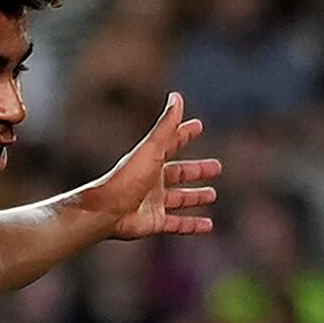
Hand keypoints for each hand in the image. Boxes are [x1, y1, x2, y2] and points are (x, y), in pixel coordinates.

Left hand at [79, 95, 220, 245]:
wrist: (107, 210)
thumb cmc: (128, 177)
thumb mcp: (152, 149)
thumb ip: (166, 125)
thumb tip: (177, 96)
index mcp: (150, 160)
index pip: (171, 143)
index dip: (184, 133)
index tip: (198, 125)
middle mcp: (151, 180)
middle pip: (178, 173)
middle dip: (196, 169)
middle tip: (217, 167)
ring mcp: (153, 202)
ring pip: (179, 199)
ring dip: (195, 196)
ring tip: (213, 194)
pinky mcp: (154, 222)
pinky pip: (178, 224)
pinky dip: (193, 225)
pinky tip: (208, 226)